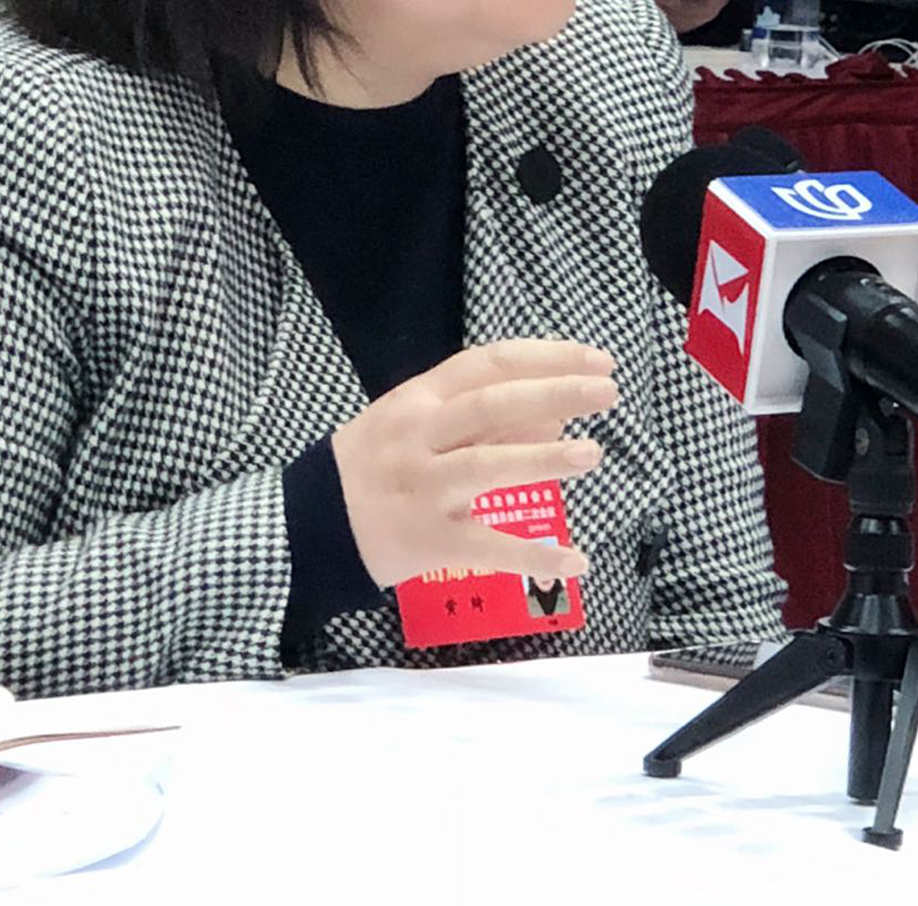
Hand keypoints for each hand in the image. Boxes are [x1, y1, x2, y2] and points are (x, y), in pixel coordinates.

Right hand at [331, 338, 617, 588]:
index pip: (488, 365)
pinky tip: (575, 559)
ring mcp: (422, 488)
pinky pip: (484, 546)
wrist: (310, 523)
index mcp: (420, 398)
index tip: (595, 360)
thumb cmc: (376, 462)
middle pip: (490, 405)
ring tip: (592, 452)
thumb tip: (558, 406)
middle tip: (607, 390)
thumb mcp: (419, 423)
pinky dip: (531, 553)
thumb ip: (485, 417)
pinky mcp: (427, 541)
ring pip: (486, 465)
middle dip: (553, 391)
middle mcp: (420, 436)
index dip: (545, 358)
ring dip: (543, 456)